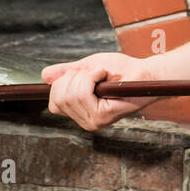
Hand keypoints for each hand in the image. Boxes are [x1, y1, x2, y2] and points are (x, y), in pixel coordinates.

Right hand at [41, 52, 157, 131]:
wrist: (145, 73)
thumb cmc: (121, 70)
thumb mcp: (87, 68)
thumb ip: (66, 73)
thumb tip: (44, 75)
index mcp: (81, 113)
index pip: (54, 102)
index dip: (61, 83)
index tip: (80, 73)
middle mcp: (86, 122)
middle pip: (59, 97)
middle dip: (72, 77)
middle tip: (93, 72)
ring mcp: (94, 122)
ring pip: (70, 94)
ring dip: (85, 75)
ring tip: (101, 74)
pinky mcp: (103, 116)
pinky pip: (84, 92)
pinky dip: (92, 76)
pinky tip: (104, 75)